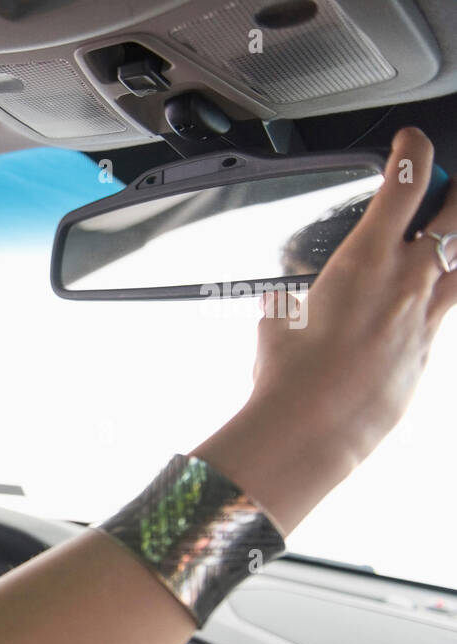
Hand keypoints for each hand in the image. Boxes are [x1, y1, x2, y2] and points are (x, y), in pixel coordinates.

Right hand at [252, 126, 456, 467]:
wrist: (315, 428)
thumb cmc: (290, 375)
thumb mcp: (276, 318)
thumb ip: (289, 297)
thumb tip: (286, 302)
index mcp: (365, 258)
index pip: (406, 181)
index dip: (413, 150)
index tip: (410, 143)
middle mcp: (407, 279)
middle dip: (454, 191)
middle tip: (440, 189)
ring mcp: (426, 314)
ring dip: (455, 241)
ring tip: (440, 240)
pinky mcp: (430, 348)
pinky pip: (448, 305)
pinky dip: (439, 291)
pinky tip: (420, 297)